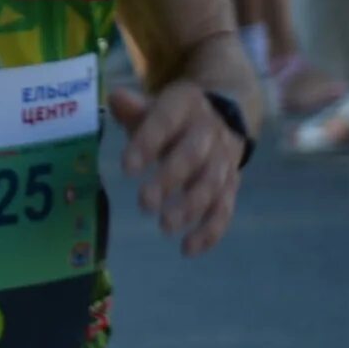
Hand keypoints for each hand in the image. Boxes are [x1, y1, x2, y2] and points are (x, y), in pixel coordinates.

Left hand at [109, 82, 241, 255]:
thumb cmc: (172, 116)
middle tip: (144, 204)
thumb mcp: (154, 105)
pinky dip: (210, 230)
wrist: (226, 112)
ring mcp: (224, 159)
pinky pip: (225, 209)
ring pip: (212, 184)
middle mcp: (210, 131)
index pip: (166, 121)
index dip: (148, 143)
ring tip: (165, 227)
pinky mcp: (232, 184)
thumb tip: (116, 98)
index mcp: (186, 105)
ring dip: (190, 208)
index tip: (126, 169)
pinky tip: (188, 249)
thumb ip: (135, 108)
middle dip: (170, 180)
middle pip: (193, 156)